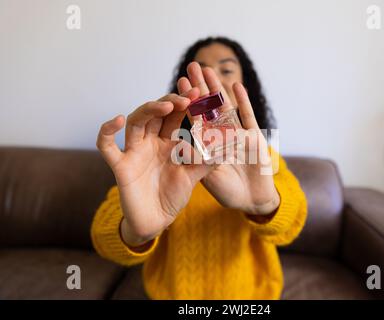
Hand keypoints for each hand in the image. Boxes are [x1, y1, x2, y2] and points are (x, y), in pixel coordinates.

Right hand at [96, 88, 212, 245]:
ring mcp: (134, 152)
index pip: (175, 117)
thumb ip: (207, 161)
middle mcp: (150, 143)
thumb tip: (228, 145)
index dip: (185, 104)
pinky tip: (117, 120)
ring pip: (136, 122)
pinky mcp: (120, 166)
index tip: (199, 92)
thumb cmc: (172, 197)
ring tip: (165, 106)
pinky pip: (106, 146)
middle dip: (170, 102)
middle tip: (187, 97)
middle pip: (156, 114)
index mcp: (168, 143)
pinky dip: (107, 132)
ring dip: (149, 110)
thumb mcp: (193, 177)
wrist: (155, 221)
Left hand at [179, 62, 279, 215]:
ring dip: (218, 89)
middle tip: (192, 65)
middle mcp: (221, 135)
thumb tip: (180, 147)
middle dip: (200, 87)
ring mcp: (237, 134)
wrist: (255, 200)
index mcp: (208, 144)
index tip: (179, 84)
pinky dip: (242, 102)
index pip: (195, 118)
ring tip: (209, 69)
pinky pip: (247, 117)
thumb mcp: (208, 178)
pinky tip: (236, 85)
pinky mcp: (254, 137)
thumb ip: (197, 162)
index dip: (188, 101)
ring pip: (225, 107)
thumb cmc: (230, 191)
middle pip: (208, 106)